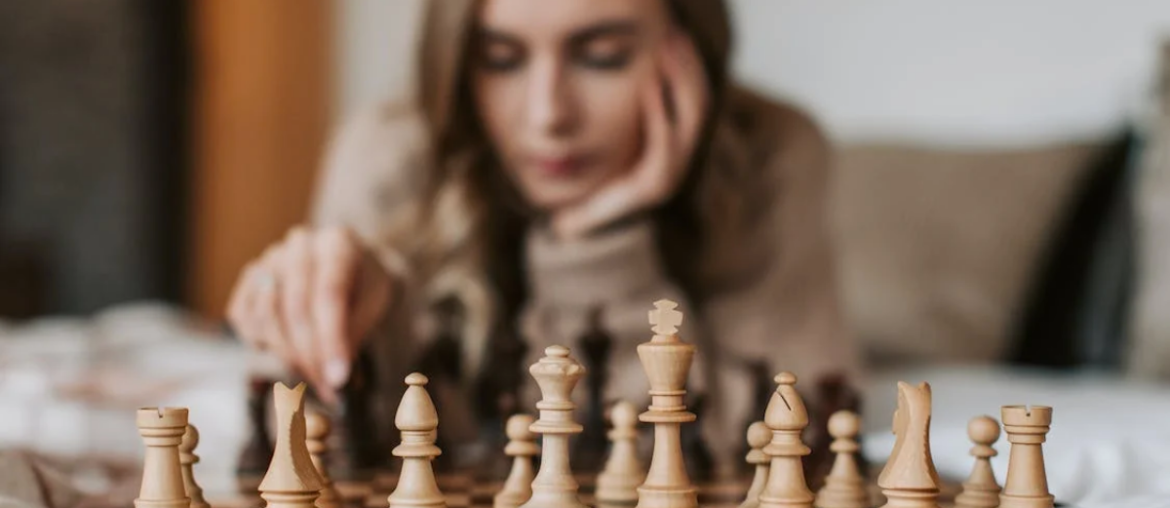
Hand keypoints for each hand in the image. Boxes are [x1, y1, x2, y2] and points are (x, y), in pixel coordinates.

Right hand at [227, 225, 392, 403]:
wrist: (347, 266)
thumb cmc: (363, 286)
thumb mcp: (375, 302)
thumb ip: (356, 331)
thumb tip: (333, 374)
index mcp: (337, 244)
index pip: (329, 294)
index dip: (331, 340)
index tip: (337, 379)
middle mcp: (299, 245)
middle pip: (295, 308)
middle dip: (309, 356)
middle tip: (326, 388)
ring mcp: (270, 258)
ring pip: (266, 316)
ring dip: (287, 355)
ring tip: (312, 372)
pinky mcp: (250, 276)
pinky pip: (242, 317)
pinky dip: (259, 341)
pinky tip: (285, 347)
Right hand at [552, 31, 709, 238]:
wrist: (614, 215)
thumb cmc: (592, 210)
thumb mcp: (587, 215)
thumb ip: (582, 217)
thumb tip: (565, 226)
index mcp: (655, 184)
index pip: (667, 145)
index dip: (662, 114)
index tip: (650, 83)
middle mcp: (676, 166)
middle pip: (692, 117)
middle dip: (682, 78)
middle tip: (666, 45)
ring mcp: (683, 148)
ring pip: (697, 103)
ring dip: (687, 68)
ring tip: (672, 37)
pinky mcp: (684, 131)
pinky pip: (693, 97)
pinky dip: (685, 71)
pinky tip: (672, 47)